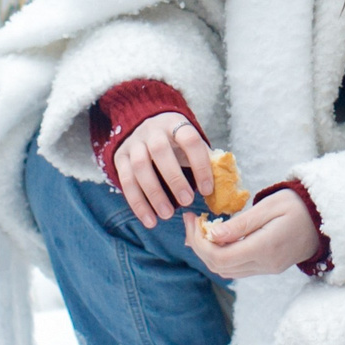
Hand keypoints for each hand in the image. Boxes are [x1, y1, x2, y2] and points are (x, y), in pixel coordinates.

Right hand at [117, 111, 216, 227]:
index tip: (208, 190)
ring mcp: (133, 143)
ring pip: (140, 167)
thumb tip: (225, 188)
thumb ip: (206, 160)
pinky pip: (125, 181)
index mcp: (176, 124)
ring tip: (167, 215)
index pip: (190, 140)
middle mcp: (152, 130)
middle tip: (187, 201)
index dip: (200, 165)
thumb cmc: (175, 141)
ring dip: (154, 193)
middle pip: (161, 151)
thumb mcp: (190, 143)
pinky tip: (149, 220)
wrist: (142, 124)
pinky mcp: (119, 157)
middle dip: (174, 179)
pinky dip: (137, 203)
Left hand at [188, 188, 321, 278]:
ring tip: (200, 228)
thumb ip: (241, 223)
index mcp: (265, 247)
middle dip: (198, 245)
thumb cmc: (298, 206)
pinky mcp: (268, 267)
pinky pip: (237, 268)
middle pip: (219, 266)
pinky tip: (217, 237)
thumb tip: (212, 235)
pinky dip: (221, 255)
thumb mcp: (270, 206)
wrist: (325, 220)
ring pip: (226, 270)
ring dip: (208, 252)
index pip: (220, 256)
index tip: (192, 218)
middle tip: (191, 221)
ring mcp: (267, 268)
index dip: (199, 241)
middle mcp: (265, 263)